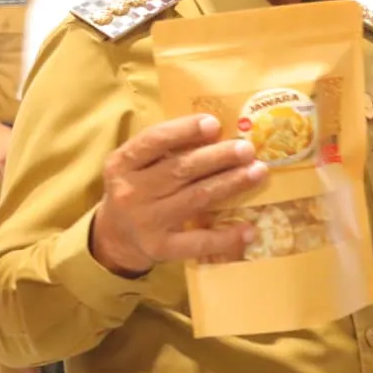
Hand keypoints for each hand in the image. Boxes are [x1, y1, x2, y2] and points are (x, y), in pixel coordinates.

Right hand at [89, 114, 267, 276]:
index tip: (214, 124)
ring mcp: (146, 222)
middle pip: (180, 170)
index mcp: (121, 163)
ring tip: (257, 172)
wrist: (115, 236)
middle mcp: (131, 192)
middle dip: (218, 157)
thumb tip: (214, 131)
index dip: (184, 130)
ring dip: (230, 184)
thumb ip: (164, 148)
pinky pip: (198, 241)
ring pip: (195, 198)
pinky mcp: (161, 248)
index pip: (153, 141)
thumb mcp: (136, 164)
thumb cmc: (135, 188)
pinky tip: (249, 228)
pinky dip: (226, 236)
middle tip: (246, 149)